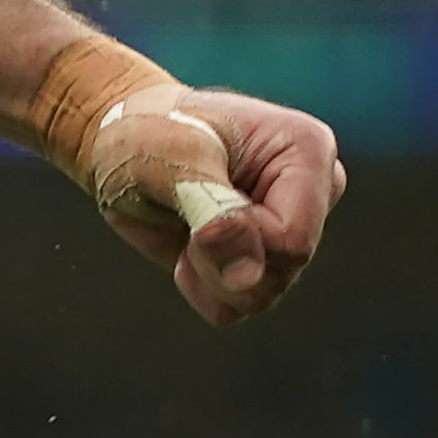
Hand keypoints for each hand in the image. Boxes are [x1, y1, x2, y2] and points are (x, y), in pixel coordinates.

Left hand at [75, 79, 343, 327]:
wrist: (123, 142)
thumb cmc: (147, 131)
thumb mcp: (169, 155)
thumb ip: (213, 210)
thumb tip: (248, 278)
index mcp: (308, 152)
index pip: (291, 239)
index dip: (232, 239)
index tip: (190, 202)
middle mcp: (314, 193)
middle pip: (281, 272)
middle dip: (216, 258)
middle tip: (182, 209)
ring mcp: (292, 229)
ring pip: (261, 295)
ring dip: (206, 272)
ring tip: (186, 222)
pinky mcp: (264, 259)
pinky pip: (237, 307)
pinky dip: (201, 287)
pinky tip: (185, 246)